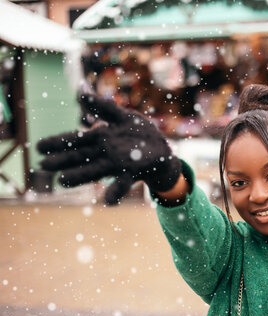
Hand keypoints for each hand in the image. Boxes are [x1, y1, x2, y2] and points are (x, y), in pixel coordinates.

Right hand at [37, 93, 181, 204]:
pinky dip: (115, 193)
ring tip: (63, 181)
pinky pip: (122, 184)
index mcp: (100, 138)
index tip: (38, 147)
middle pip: (80, 156)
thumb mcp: (122, 116)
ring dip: (80, 176)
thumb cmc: (138, 132)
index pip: (75, 140)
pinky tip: (108, 201)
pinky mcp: (132, 173)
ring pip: (95, 170)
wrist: (161, 150)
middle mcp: (104, 153)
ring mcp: (117, 164)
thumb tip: (79, 94)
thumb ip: (103, 107)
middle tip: (43, 165)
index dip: (57, 143)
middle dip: (62, 161)